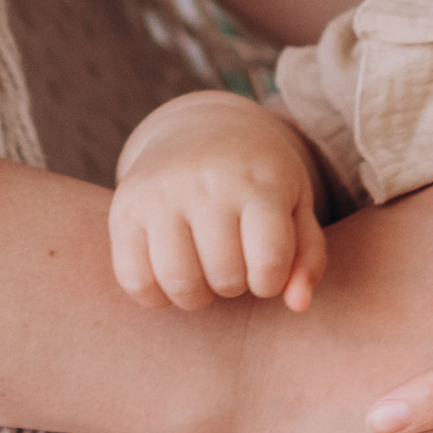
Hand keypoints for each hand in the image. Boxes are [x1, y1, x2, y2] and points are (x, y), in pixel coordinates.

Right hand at [112, 93, 326, 311]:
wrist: (199, 128)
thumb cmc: (258, 178)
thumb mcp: (295, 205)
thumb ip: (308, 257)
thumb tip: (298, 305)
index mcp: (259, 181)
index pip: (269, 260)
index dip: (269, 282)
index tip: (264, 270)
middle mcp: (207, 183)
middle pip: (225, 277)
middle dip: (234, 286)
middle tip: (232, 265)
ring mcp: (161, 194)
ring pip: (178, 282)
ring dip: (196, 296)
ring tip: (203, 274)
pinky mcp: (124, 209)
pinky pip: (134, 280)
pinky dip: (154, 296)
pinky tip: (169, 278)